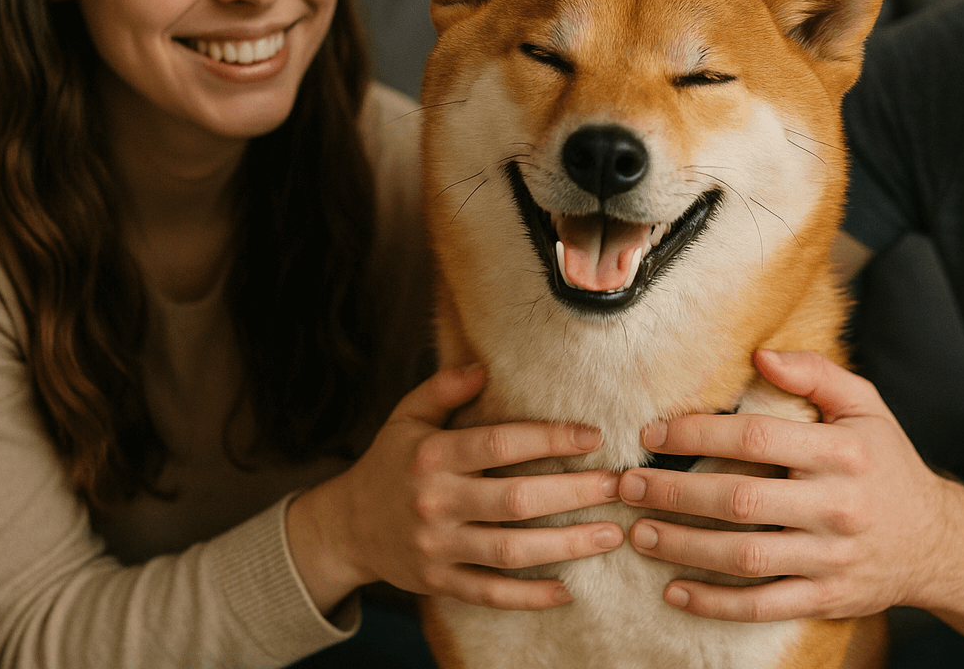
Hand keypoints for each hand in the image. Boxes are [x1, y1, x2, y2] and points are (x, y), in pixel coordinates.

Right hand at [287, 365, 623, 612]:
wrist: (344, 528)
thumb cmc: (389, 464)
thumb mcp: (405, 417)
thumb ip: (442, 388)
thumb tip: (483, 367)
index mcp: (431, 455)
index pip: (500, 444)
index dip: (550, 439)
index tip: (593, 438)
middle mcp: (435, 502)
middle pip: (516, 500)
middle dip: (575, 493)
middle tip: (620, 486)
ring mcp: (437, 547)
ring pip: (510, 551)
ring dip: (566, 545)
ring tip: (611, 534)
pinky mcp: (439, 582)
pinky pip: (489, 593)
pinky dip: (529, 596)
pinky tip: (568, 589)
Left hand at [617, 349, 955, 621]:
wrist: (936, 542)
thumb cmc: (887, 464)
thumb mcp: (866, 405)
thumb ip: (815, 373)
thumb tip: (759, 354)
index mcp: (842, 453)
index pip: (756, 439)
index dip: (698, 433)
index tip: (654, 432)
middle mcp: (837, 507)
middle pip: (739, 501)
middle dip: (675, 492)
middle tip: (628, 486)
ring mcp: (830, 559)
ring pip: (744, 557)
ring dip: (683, 547)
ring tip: (640, 532)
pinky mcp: (825, 599)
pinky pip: (762, 605)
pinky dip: (714, 603)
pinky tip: (675, 591)